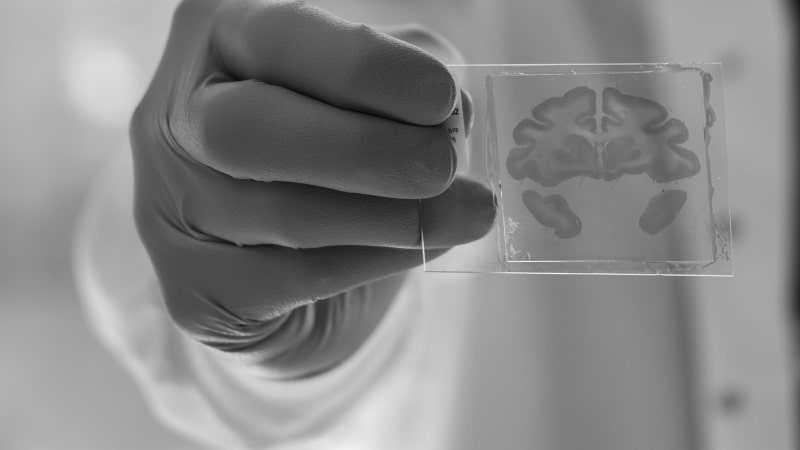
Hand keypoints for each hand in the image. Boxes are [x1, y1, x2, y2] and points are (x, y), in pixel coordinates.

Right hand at [131, 0, 494, 377]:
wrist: (292, 259)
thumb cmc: (337, 155)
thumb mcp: (376, 98)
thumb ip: (407, 94)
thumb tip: (452, 119)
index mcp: (222, 41)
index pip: (280, 38)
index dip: (363, 68)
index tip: (440, 98)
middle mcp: (175, 119)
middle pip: (248, 130)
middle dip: (362, 151)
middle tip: (440, 165)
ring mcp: (169, 208)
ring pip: (280, 214)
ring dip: (388, 217)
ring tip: (464, 214)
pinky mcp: (191, 288)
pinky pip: (291, 280)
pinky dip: (370, 264)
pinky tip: (419, 248)